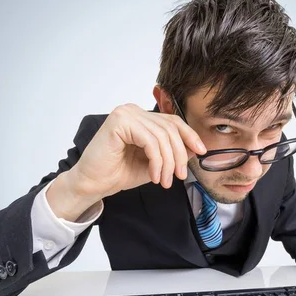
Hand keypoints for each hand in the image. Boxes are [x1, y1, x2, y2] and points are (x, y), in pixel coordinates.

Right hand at [71, 103, 206, 198]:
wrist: (93, 184)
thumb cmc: (118, 173)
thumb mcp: (154, 162)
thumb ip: (172, 152)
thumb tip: (195, 147)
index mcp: (141, 117)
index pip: (172, 121)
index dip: (189, 135)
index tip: (201, 151)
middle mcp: (133, 111)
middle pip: (170, 128)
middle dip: (179, 155)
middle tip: (179, 176)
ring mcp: (125, 113)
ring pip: (162, 136)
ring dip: (167, 162)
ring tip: (164, 180)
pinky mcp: (119, 122)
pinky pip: (150, 141)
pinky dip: (156, 161)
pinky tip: (153, 175)